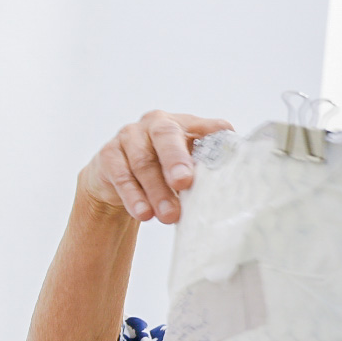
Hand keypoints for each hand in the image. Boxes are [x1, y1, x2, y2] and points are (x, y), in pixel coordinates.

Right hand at [78, 111, 232, 223]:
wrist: (117, 178)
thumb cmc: (164, 170)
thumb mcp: (188, 167)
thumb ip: (206, 169)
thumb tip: (233, 186)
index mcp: (183, 124)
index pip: (203, 126)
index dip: (211, 134)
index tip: (222, 146)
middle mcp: (155, 124)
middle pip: (166, 136)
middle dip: (176, 160)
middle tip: (184, 183)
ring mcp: (129, 136)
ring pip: (143, 162)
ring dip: (157, 191)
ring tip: (169, 216)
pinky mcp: (108, 155)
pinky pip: (121, 176)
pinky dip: (134, 197)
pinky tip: (144, 214)